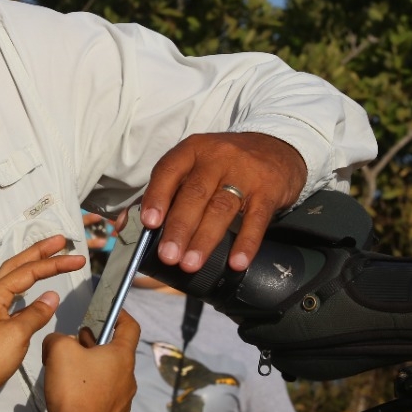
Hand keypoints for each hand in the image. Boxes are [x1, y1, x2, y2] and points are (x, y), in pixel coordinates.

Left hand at [0, 235, 84, 411]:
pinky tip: (38, 294)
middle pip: (17, 267)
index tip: (77, 258)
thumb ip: (36, 313)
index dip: (54, 263)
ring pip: (13, 281)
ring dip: (32, 268)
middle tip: (60, 241)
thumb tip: (52, 296)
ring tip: (50, 258)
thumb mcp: (17, 334)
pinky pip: (14, 300)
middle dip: (39, 252)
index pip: (29, 272)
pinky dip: (28, 291)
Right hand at [42, 312, 139, 411]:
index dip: (120, 315)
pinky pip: (104, 395)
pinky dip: (91, 388)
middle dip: (97, 343)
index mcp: (122, 356)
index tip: (107, 311)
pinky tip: (73, 393)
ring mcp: (124, 400)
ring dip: (93, 366)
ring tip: (70, 368)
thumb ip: (57, 338)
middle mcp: (129, 377)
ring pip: (110, 374)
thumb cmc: (73, 387)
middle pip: (116, 352)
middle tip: (76, 342)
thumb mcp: (58, 350)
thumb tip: (58, 342)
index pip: (131, 327)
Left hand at [140, 131, 305, 273]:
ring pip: (221, 208)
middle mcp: (217, 157)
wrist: (278, 148)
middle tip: (168, 255)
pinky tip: (236, 262)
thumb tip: (133, 227)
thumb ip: (169, 191)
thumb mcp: (197, 165)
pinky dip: (246, 242)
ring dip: (204, 239)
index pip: (169, 171)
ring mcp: (245, 172)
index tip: (149, 223)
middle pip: (194, 194)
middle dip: (179, 228)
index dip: (157, 197)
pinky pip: (256, 219)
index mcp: (193, 150)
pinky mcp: (268, 189)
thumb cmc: (227, 164)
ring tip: (191, 263)